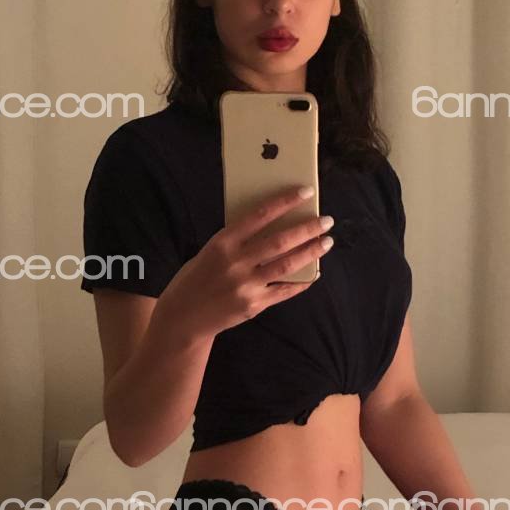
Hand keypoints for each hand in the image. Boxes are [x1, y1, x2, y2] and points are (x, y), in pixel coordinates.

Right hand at [153, 186, 334, 338]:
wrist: (183, 318)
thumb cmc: (196, 279)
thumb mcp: (210, 252)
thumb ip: (237, 241)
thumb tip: (271, 228)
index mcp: (223, 242)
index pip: (260, 215)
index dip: (285, 201)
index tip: (305, 192)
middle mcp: (236, 263)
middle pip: (280, 241)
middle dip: (307, 228)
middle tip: (326, 220)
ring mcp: (246, 286)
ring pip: (287, 265)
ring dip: (310, 252)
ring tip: (326, 242)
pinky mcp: (253, 305)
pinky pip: (283, 291)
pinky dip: (300, 282)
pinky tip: (313, 273)